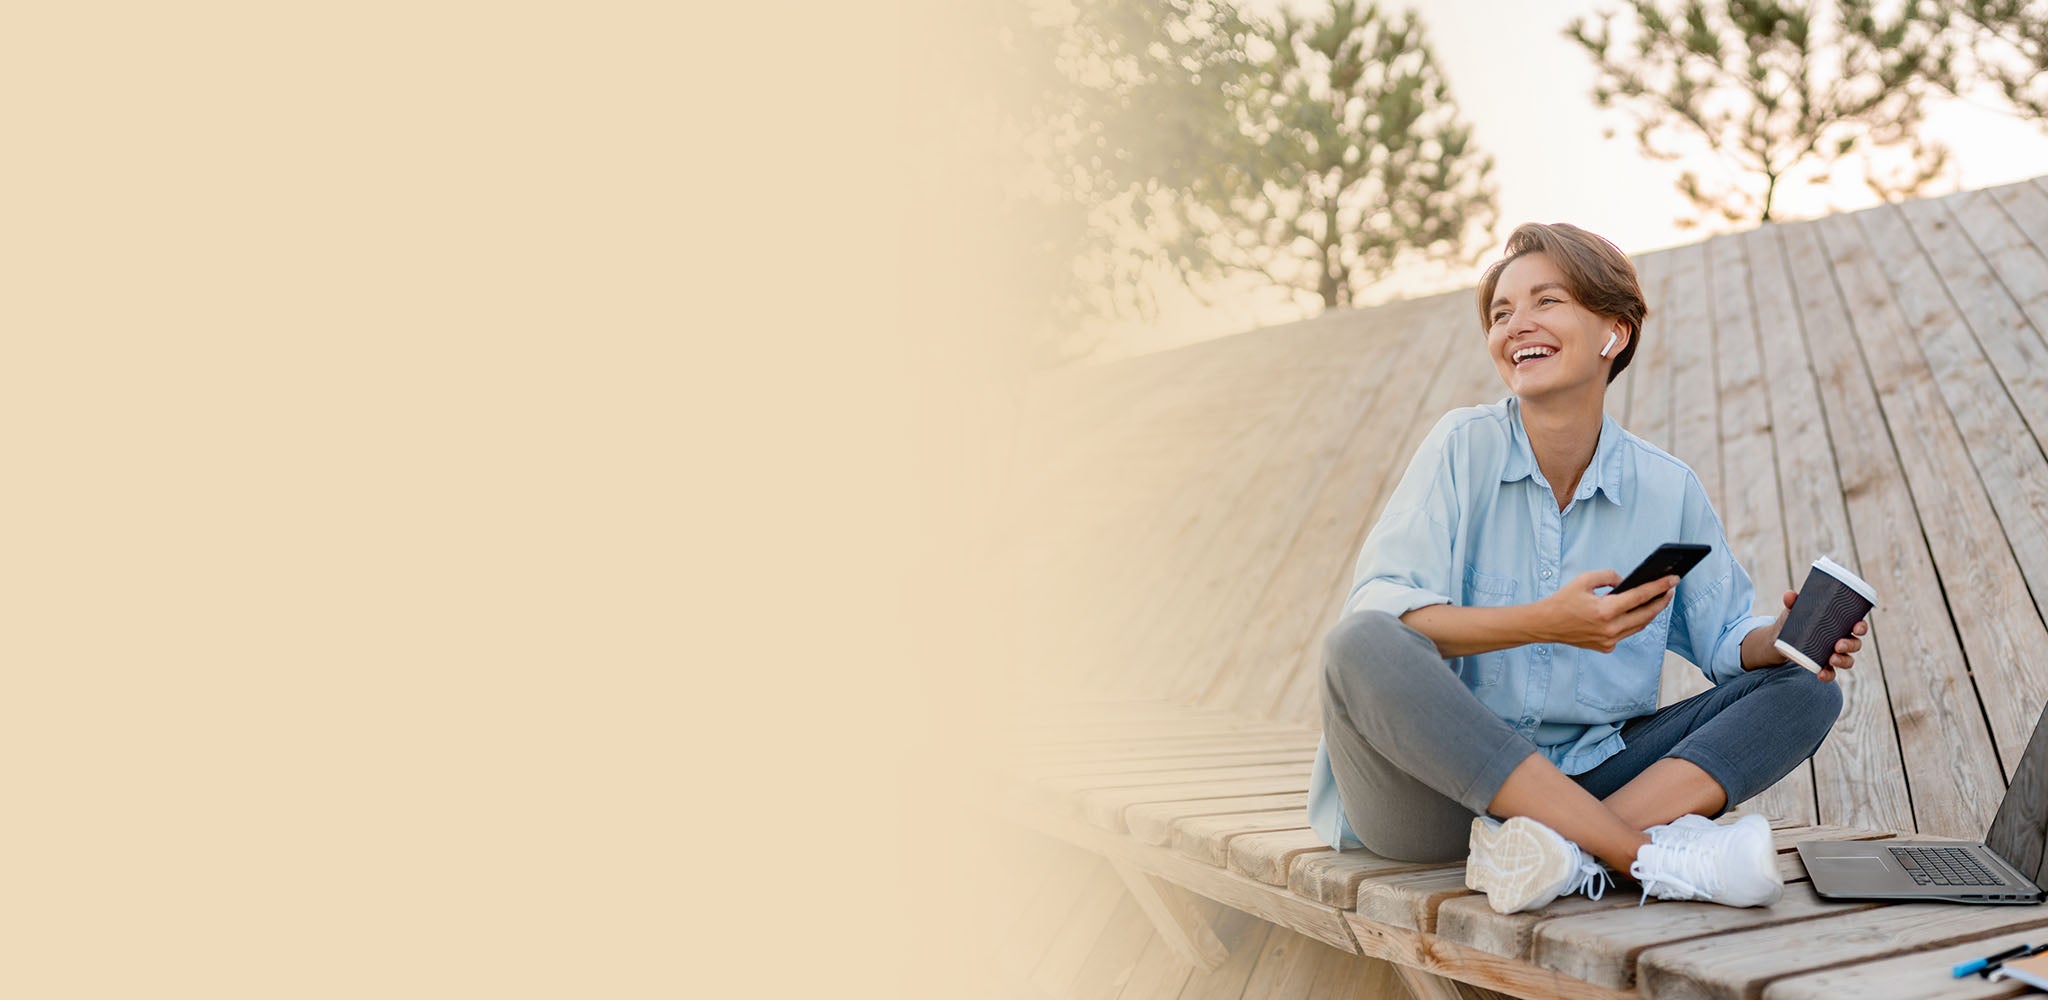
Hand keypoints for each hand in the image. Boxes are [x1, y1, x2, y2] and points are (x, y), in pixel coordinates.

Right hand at [1541, 570, 1677, 652]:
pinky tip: (1637, 612)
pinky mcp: (1606, 647)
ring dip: (1650, 612)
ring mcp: (1609, 641)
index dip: (1660, 586)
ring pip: (1639, 625)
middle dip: (1661, 600)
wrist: (1545, 625)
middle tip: (1670, 589)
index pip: (1641, 596)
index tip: (1674, 579)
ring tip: (1658, 599)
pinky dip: (1633, 622)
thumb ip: (1609, 576)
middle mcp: (1610, 628)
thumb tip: (1626, 582)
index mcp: (1605, 610)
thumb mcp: (1584, 580)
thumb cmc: (1563, 601)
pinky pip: (1626, 633)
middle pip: (1646, 614)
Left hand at [1766, 589, 1867, 682]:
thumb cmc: (1794, 619)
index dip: (1861, 626)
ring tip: (1832, 659)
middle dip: (1850, 645)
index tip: (1857, 626)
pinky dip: (1828, 675)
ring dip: (1843, 661)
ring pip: (1847, 660)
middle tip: (1838, 644)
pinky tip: (1821, 674)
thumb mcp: (1793, 610)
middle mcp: (1841, 639)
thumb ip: (1792, 602)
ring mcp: (1833, 654)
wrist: (1779, 637)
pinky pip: (1831, 673)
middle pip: (1855, 644)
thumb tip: (1789, 594)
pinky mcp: (1823, 665)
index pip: (1858, 625)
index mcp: (1840, 624)